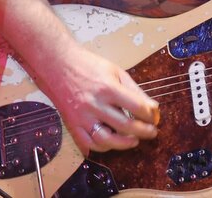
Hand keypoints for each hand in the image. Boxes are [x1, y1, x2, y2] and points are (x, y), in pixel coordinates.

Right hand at [34, 46, 160, 153]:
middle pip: (125, 126)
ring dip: (124, 144)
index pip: (136, 107)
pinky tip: (113, 142)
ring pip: (106, 139)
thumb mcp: (116, 72)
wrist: (57, 66)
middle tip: (151, 132)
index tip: (155, 117)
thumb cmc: (88, 65)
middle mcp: (94, 104)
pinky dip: (102, 146)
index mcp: (108, 88)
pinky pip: (88, 143)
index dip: (150, 115)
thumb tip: (152, 107)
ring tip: (135, 140)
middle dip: (143, 131)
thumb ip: (134, 90)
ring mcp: (81, 117)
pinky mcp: (72, 124)